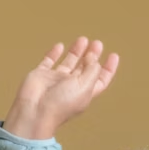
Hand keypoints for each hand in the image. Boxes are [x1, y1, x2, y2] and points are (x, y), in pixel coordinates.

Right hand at [4, 37, 118, 139]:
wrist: (35, 110)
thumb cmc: (61, 104)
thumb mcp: (85, 86)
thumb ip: (92, 70)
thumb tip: (92, 56)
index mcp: (85, 92)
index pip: (100, 79)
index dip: (108, 68)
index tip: (113, 55)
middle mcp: (71, 86)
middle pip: (85, 69)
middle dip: (92, 56)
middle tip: (97, 43)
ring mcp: (56, 80)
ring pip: (68, 63)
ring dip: (76, 52)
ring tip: (83, 39)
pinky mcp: (41, 75)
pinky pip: (49, 61)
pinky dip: (54, 53)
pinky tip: (60, 46)